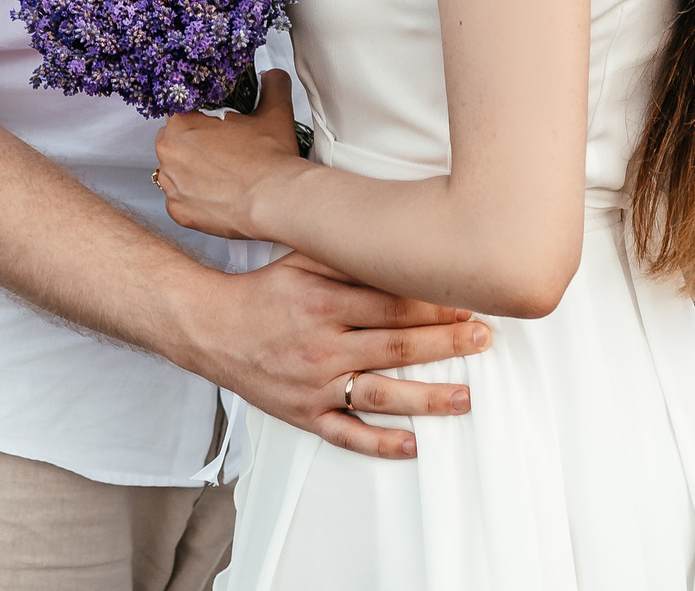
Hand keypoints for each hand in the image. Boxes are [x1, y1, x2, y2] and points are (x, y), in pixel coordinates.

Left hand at [155, 69, 310, 240]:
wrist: (275, 201)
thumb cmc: (269, 159)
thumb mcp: (274, 112)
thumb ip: (272, 85)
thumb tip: (272, 76)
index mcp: (182, 122)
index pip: (179, 111)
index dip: (197, 117)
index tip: (212, 125)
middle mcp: (169, 152)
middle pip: (173, 141)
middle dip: (192, 144)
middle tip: (221, 149)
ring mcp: (171, 185)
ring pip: (174, 172)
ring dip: (191, 172)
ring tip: (221, 175)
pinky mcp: (178, 212)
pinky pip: (180, 201)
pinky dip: (195, 200)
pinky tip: (217, 195)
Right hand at [177, 250, 487, 459]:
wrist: (210, 328)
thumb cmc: (263, 291)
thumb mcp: (300, 262)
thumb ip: (347, 259)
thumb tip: (397, 249)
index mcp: (321, 303)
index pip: (391, 305)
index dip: (434, 304)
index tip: (469, 301)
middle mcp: (320, 346)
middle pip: (395, 348)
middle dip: (445, 344)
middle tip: (484, 339)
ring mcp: (313, 385)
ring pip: (379, 395)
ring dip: (427, 398)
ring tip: (466, 397)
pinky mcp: (302, 414)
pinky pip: (345, 434)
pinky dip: (379, 444)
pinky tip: (412, 445)